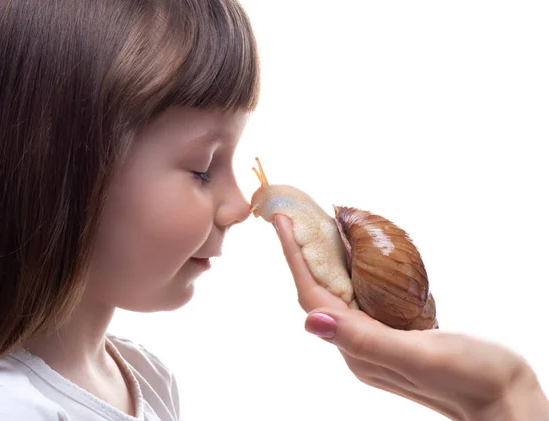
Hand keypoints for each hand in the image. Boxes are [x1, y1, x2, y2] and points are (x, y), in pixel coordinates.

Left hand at [273, 214, 548, 420]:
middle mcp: (359, 346)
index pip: (313, 296)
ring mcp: (376, 341)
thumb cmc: (471, 378)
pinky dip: (354, 271)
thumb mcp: (420, 354)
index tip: (282, 221)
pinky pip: (362, 297)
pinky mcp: (395, 336)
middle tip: (293, 218)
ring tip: (316, 228)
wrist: (505, 402)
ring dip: (325, 260)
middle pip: (319, 292)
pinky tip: (358, 256)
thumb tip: (313, 322)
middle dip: (302, 255)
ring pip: (339, 293)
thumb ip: (366, 340)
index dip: (295, 257)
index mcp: (358, 349)